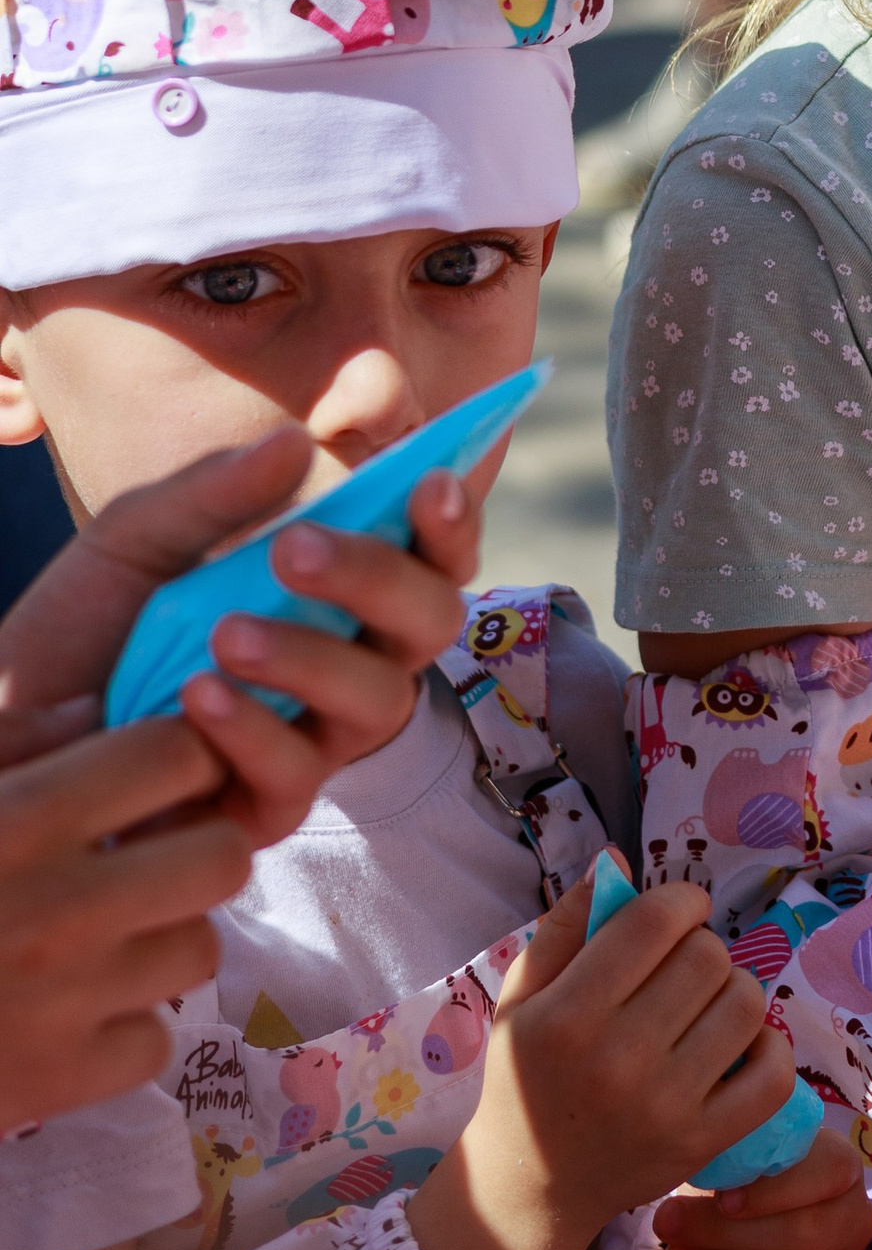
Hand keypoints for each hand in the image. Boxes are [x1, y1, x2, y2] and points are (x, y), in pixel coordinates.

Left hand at [0, 432, 478, 844]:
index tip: (430, 482)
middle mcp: (343, 666)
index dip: (450, 522)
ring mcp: (312, 740)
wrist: (6, 727)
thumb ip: (214, 494)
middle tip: (294, 546)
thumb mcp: (136, 540)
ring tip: (227, 632)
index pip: (427, 558)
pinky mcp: (263, 808)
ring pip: (378, 703)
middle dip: (378, 578)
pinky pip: (298, 776)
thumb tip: (297, 440)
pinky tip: (196, 697)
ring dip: (312, 657)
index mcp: (333, 594)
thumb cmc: (81, 632)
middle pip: (428, 625)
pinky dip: (254, 731)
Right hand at [0, 715, 255, 1121]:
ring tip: (96, 938)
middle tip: (139, 860)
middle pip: (221, 854)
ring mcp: (67, 1003)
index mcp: (19, 820)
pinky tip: (65, 1014)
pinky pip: (151, 1042)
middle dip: (189, 849)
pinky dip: (119, 1031)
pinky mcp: (60, 1084)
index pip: (176, 754)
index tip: (147, 774)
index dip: (172, 757)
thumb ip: (8, 744)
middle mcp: (59, 908)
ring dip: (158, 940)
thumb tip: (92, 711)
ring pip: (198, 949)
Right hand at [409, 866, 787, 1249]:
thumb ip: (565, 924)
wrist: (528, 1187)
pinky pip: (771, 1073)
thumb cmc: (523, 1079)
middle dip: (702, 946)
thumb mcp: (522, 998)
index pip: (656, 921)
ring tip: (704, 1006)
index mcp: (568, 1015)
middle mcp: (618, 1059)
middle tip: (682, 968)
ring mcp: (666, 1105)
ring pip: (746, 1003)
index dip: (681, 900)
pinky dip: (768, 1046)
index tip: (678, 913)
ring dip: (733, 991)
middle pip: (707, 957)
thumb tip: (615, 859)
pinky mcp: (701, 1142)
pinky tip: (739, 1044)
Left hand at [656, 1124, 871, 1249]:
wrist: (734, 1225)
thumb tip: (711, 1170)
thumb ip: (734, 1156)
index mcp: (842, 1168)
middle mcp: (854, 1222)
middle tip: (670, 1226)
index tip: (722, 1199)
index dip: (777, 1189)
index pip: (830, 1172)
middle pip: (806, 1234)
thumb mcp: (734, 1155)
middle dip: (729, 1235)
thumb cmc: (735, 1178)